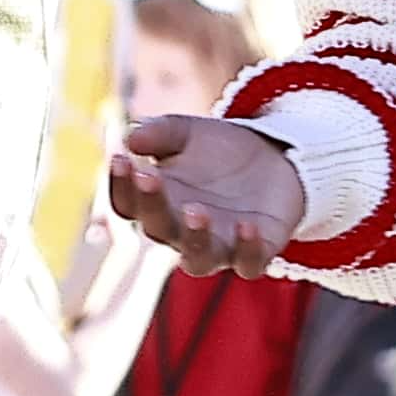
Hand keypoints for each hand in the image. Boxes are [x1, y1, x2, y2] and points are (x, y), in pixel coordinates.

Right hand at [105, 112, 306, 276]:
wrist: (274, 156)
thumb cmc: (218, 149)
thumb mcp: (187, 132)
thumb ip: (159, 132)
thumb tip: (130, 137)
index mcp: (159, 203)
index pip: (128, 203)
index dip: (121, 184)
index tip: (121, 157)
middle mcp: (182, 232)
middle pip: (158, 229)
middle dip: (151, 205)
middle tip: (148, 176)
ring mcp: (219, 246)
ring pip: (198, 259)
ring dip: (195, 239)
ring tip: (195, 211)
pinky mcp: (256, 252)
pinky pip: (248, 264)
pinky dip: (247, 250)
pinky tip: (246, 225)